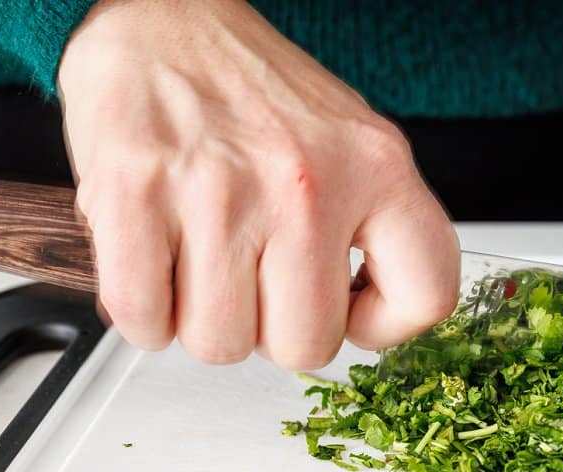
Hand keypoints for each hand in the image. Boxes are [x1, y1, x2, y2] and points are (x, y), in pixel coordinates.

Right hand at [58, 0, 458, 368]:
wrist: (164, 15)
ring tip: (201, 260)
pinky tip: (156, 265)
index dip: (384, 324)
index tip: (352, 309)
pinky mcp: (135, 194)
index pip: (427, 296)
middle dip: (273, 331)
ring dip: (202, 320)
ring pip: (221, 344)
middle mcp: (308, 183)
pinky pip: (143, 319)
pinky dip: (144, 312)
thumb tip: (361, 323)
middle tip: (255, 281)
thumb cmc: (256, 94)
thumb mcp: (354, 145)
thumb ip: (378, 233)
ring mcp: (221, 192)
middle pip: (306, 347)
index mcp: (377, 168)